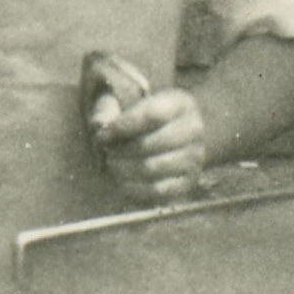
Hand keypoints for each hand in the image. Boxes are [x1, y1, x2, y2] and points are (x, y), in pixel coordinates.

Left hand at [86, 51, 207, 201]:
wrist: (176, 136)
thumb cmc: (146, 118)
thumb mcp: (130, 103)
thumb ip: (110, 108)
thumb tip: (99, 123)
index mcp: (180, 104)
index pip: (152, 114)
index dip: (123, 126)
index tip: (102, 134)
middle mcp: (193, 130)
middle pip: (152, 143)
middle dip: (122, 150)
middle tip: (106, 151)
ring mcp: (194, 158)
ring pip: (153, 168)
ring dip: (125, 168)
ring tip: (112, 164)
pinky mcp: (188, 182)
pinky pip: (158, 190)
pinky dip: (134, 188)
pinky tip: (121, 180)